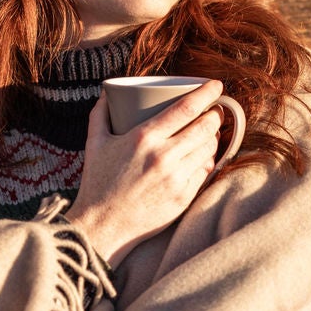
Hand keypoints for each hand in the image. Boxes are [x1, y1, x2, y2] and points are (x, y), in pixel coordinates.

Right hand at [63, 82, 227, 268]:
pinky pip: (205, 172)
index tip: (217, 85)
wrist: (103, 226)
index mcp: (143, 138)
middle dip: (216, 115)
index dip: (206, 93)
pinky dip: (206, 161)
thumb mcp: (94, 144)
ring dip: (213, 137)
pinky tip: (202, 156)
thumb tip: (107, 93)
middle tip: (215, 110)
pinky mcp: (183, 197)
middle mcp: (163, 157)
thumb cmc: (98, 183)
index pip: (186, 108)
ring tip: (209, 132)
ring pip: (208, 149)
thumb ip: (100, 115)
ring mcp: (176, 179)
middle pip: (205, 127)